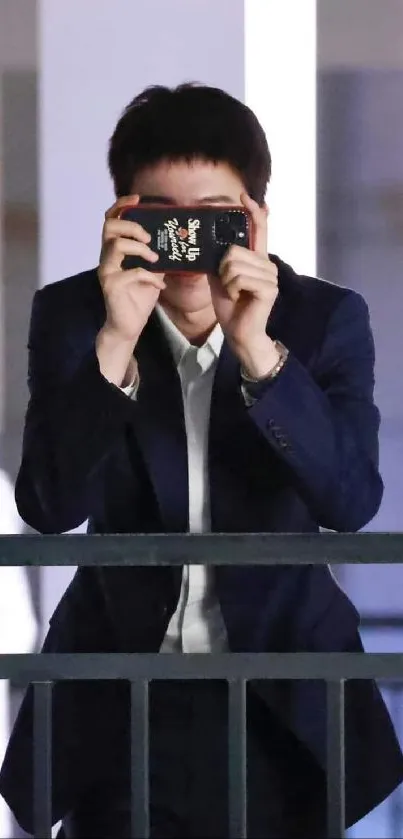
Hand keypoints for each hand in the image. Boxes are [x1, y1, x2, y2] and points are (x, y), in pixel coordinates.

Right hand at [98, 194, 165, 344]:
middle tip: (149, 238)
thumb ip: (157, 255)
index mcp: (115, 249)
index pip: (111, 219)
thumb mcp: (152, 271)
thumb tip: (178, 240)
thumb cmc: (139, 297)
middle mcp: (107, 257)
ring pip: (116, 245)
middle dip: (132, 226)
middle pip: (109, 226)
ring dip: (140, 249)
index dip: (121, 205)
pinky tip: (159, 285)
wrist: (128, 325)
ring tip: (155, 259)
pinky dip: (150, 276)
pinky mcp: (110, 285)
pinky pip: (131, 272)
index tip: (138, 200)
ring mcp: (107, 270)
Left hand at [209, 193, 279, 376]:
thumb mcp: (220, 279)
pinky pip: (239, 278)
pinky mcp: (268, 289)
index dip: (252, 211)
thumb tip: (205, 242)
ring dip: (227, 282)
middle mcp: (267, 264)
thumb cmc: (231, 306)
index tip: (243, 196)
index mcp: (257, 259)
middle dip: (223, 269)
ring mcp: (270, 276)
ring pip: (235, 265)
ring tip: (234, 294)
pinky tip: (237, 299)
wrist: (239, 333)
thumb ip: (218, 260)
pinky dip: (231, 290)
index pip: (259, 229)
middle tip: (229, 286)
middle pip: (235, 250)